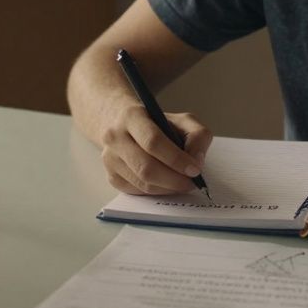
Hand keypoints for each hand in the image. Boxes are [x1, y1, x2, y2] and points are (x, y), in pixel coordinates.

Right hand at [98, 104, 212, 194]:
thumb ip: (197, 135)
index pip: (153, 141)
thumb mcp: (181, 120)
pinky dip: (157, 191)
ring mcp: (110, 158)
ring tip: (183, 183)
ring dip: (168, 188)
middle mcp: (115, 137)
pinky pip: (137, 192)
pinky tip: (168, 185)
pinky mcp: (111, 176)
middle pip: (146, 167)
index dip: (176, 158)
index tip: (195, 169)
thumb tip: (196, 160)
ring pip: (142, 183)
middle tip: (192, 182)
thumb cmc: (157, 124)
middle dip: (174, 179)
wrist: (124, 125)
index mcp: (132, 116)